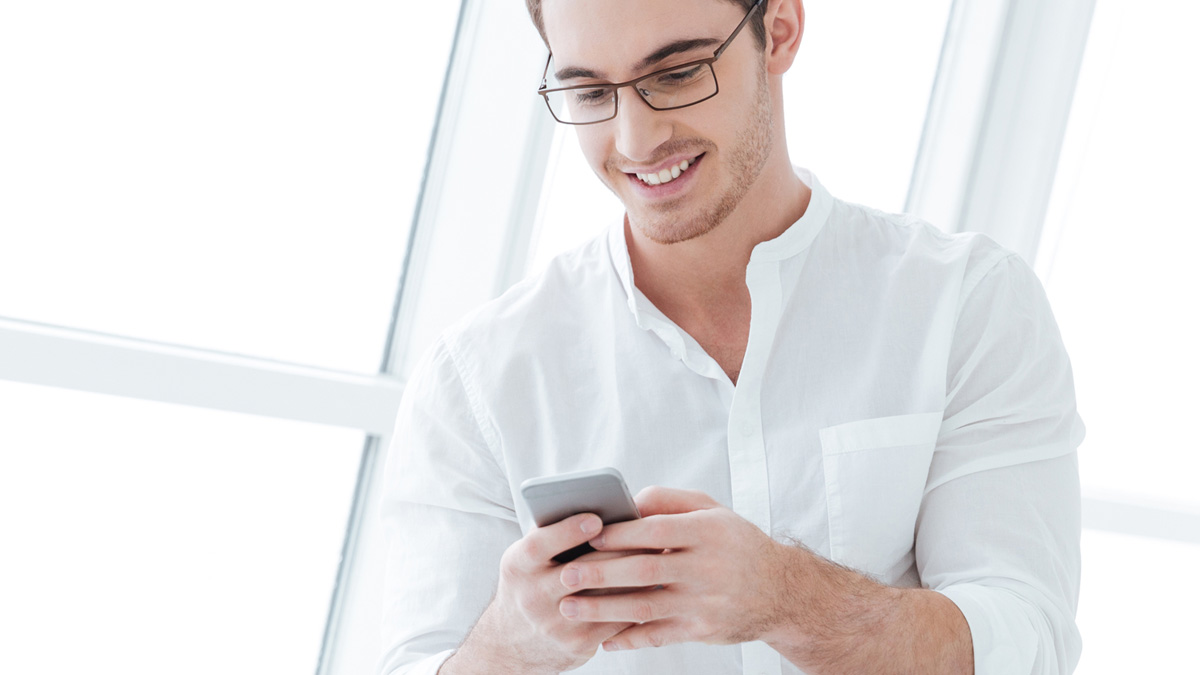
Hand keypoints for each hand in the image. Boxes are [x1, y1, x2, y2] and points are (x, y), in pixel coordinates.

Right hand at [449, 513, 635, 674]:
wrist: (514, 641)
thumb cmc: (530, 582)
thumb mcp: (527, 558)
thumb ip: (551, 535)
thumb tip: (594, 506)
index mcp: (517, 566)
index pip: (539, 546)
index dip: (568, 532)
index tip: (595, 519)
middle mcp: (532, 597)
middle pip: (580, 571)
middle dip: (615, 551)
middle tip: (644, 532)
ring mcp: (554, 624)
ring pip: (604, 596)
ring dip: (633, 575)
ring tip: (656, 554)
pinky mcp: (576, 644)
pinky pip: (614, 619)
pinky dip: (635, 600)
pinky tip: (652, 584)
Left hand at [556, 486, 795, 651]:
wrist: (782, 591)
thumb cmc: (736, 543)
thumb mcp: (712, 510)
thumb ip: (669, 500)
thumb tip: (625, 504)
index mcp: (708, 532)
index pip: (656, 531)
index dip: (620, 534)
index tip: (588, 536)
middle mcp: (707, 568)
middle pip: (645, 571)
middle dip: (601, 574)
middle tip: (566, 574)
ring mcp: (704, 602)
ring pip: (645, 607)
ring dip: (604, 610)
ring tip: (570, 608)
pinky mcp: (702, 630)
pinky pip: (659, 636)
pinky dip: (629, 639)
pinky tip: (605, 639)